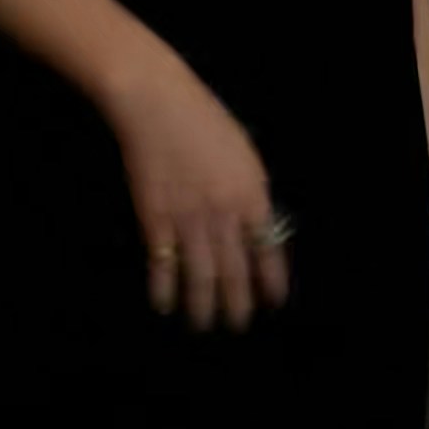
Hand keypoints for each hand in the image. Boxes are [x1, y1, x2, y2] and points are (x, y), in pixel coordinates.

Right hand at [102, 39, 290, 330]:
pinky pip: (162, 265)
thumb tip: (255, 229)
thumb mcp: (244, 153)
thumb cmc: (206, 120)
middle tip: (238, 324)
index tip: (274, 302)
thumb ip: (251, 193)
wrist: (158, 103)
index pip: (268, 250)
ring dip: (202, 307)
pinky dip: (164, 289)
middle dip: (238, 304)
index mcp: (252, 193)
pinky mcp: (154, 219)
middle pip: (235, 271)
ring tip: (203, 325)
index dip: (272, 281)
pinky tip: (166, 304)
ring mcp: (187, 218)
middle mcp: (223, 213)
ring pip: (200, 277)